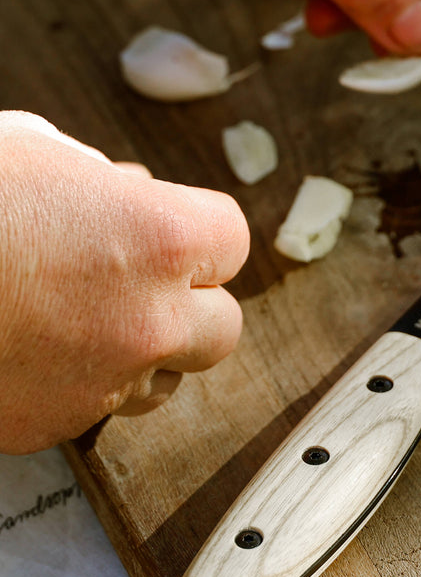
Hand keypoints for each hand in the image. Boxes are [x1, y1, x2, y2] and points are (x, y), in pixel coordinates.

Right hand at [0, 112, 249, 453]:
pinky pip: (98, 409)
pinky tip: (39, 352)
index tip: (178, 231)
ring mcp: (104, 380)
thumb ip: (101, 180)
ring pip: (168, 379)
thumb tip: (129, 191)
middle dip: (193, 306)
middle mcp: (151, 318)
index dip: (203, 234)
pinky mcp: (52, 424)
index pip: (231, 240)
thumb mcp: (31, 152)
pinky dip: (84, 384)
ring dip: (146, 353)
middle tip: (150, 285)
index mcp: (160, 237)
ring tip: (90, 321)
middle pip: (224, 327)